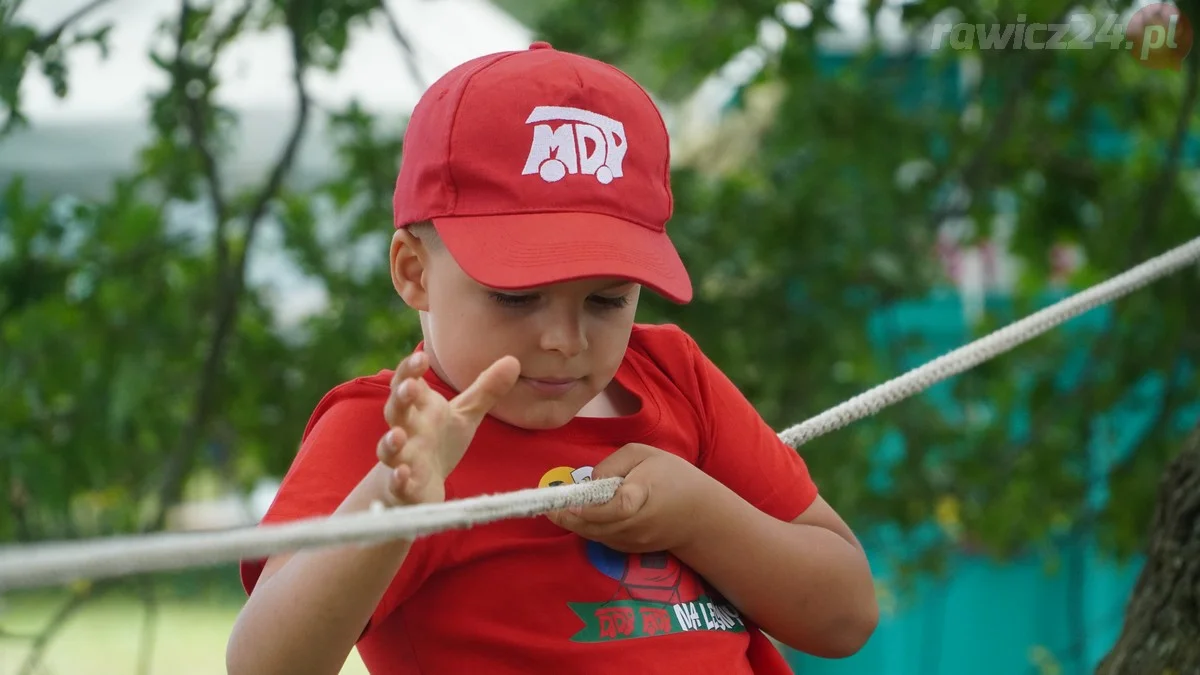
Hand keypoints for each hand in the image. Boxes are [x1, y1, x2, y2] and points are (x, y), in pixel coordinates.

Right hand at [375, 350, 519, 505]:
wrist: (417, 485)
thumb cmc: (439, 442)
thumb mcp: (465, 415)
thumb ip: (485, 390)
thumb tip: (513, 361)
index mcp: (419, 409)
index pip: (408, 383)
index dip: (411, 370)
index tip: (422, 357)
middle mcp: (405, 430)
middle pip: (395, 410)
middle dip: (400, 398)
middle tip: (410, 386)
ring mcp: (401, 459)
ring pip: (388, 449)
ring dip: (390, 442)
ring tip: (397, 435)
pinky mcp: (403, 488)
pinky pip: (397, 484)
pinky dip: (398, 479)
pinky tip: (403, 474)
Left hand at [546, 443, 715, 552]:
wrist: (700, 515)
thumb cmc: (672, 476)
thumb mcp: (645, 454)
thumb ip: (614, 463)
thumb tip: (590, 481)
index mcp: (642, 496)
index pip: (618, 507)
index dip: (591, 508)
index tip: (570, 503)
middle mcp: (636, 524)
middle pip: (597, 526)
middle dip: (569, 519)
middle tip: (548, 508)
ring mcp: (633, 541)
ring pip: (596, 536)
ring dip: (574, 525)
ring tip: (556, 511)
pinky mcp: (631, 550)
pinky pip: (603, 540)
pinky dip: (589, 530)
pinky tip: (578, 518)